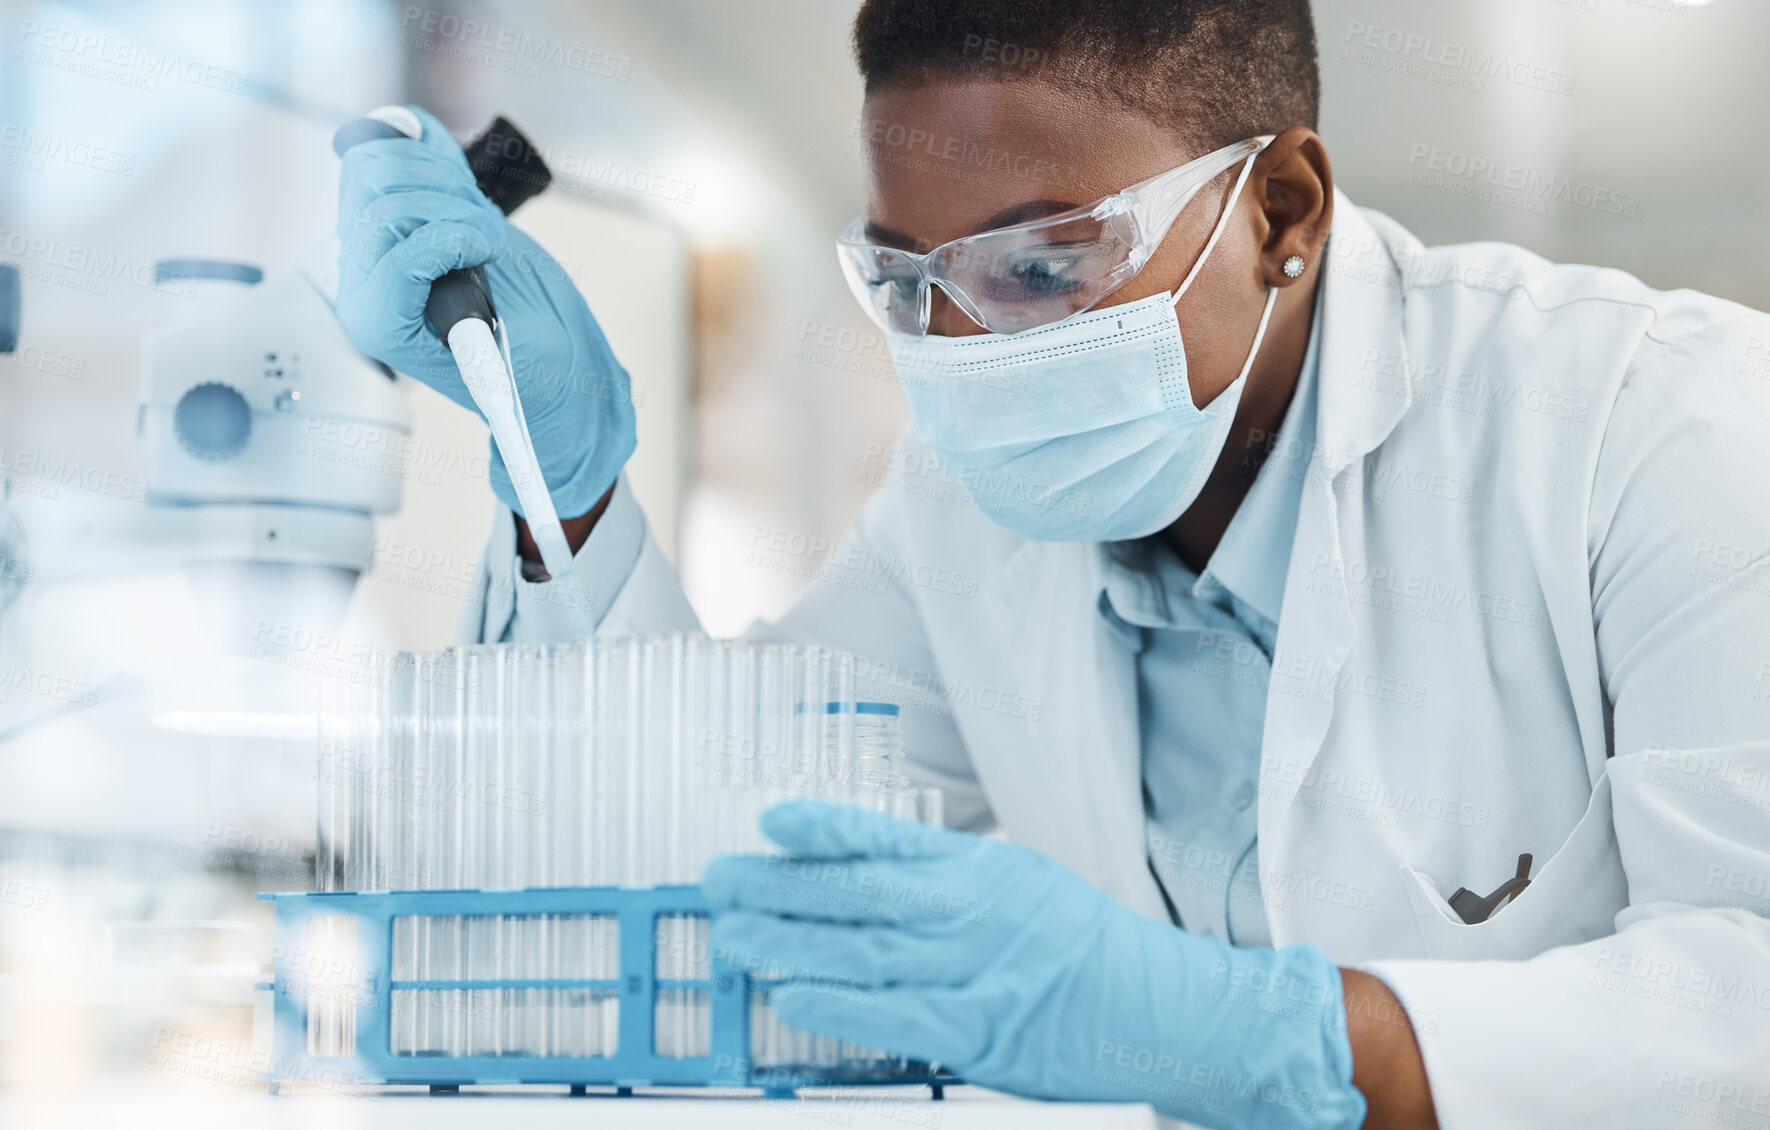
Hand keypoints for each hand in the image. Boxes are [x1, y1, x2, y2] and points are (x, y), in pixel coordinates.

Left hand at [333, 105, 635, 518]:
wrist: (552, 361)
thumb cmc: (536, 367)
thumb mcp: (512, 349)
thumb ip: (469, 299)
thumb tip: (453, 229)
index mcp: (381, 325)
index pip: (391, 244)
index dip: (450, 236)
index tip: (491, 250)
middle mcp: (365, 283)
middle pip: (380, 196)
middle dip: (450, 206)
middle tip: (491, 239)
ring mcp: (377, 245)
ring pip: (380, 166)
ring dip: (444, 179)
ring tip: (480, 218)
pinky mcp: (401, 216)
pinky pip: (387, 147)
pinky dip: (420, 143)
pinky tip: (448, 162)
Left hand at [704, 800, 1365, 1128]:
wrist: (1173, 1011)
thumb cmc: (1094, 953)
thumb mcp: (1028, 890)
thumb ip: (954, 885)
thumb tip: (869, 878)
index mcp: (988, 871)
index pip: (892, 841)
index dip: (826, 828)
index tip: (771, 820)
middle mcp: (979, 912)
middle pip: (862, 894)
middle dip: (782, 886)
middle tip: (720, 879)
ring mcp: (981, 973)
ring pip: (866, 952)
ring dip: (790, 942)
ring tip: (733, 934)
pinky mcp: (984, 1033)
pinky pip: (896, 1016)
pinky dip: (838, 1004)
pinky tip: (791, 994)